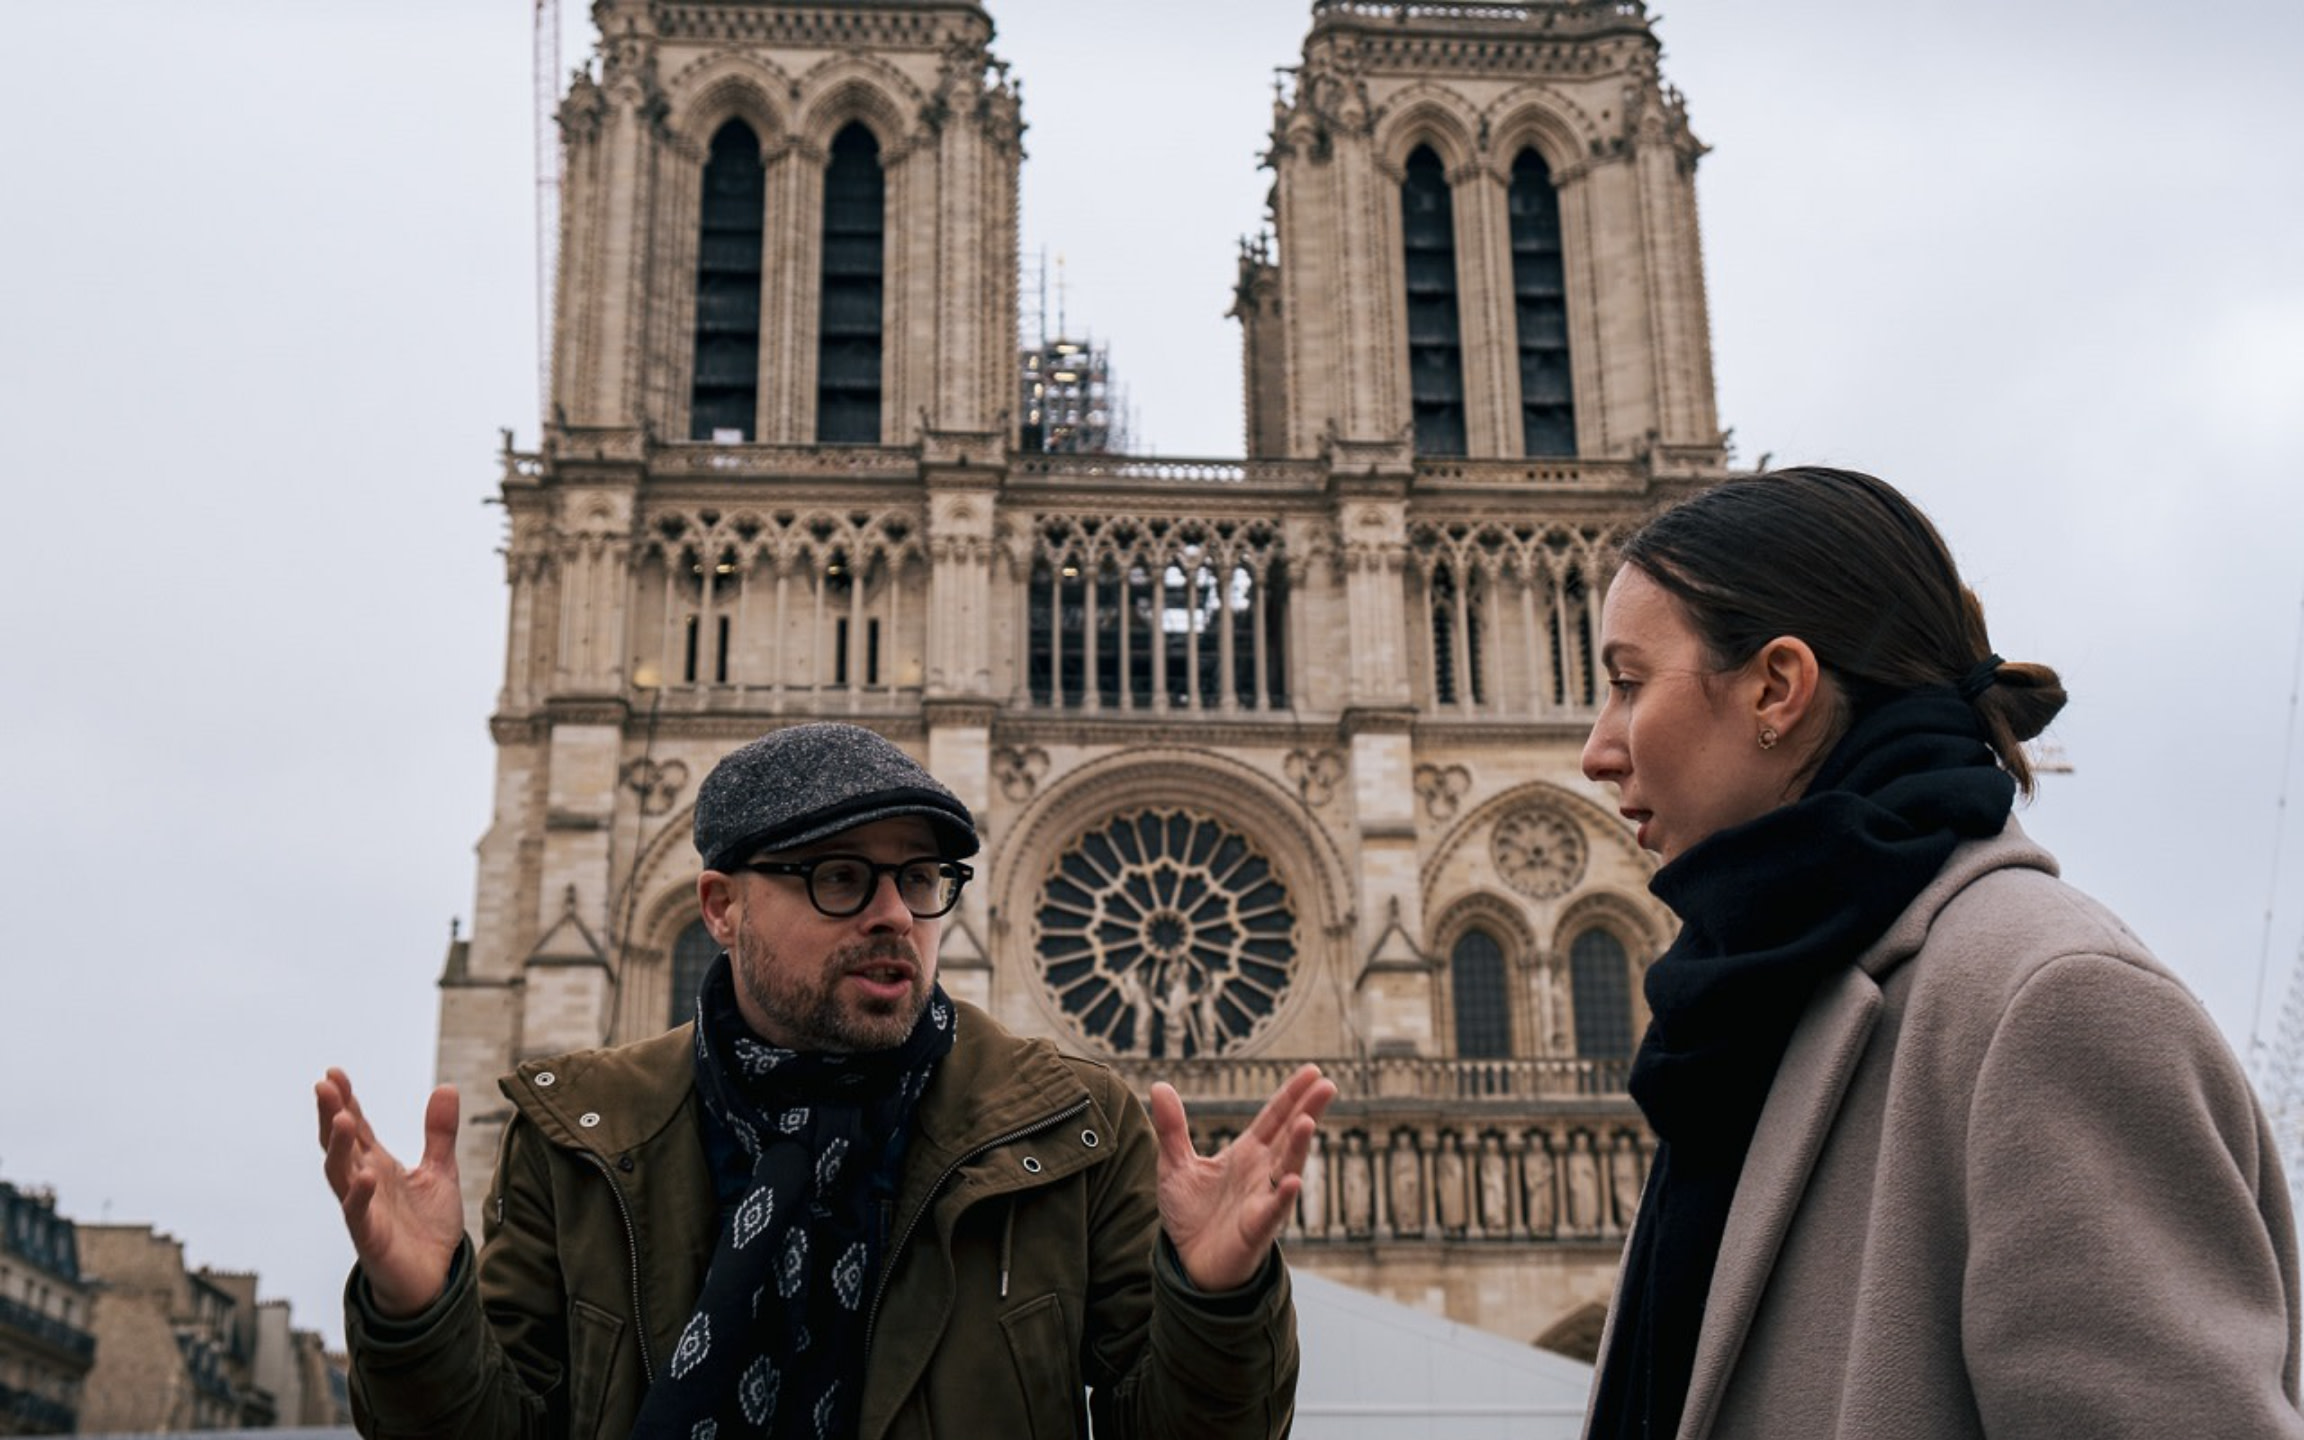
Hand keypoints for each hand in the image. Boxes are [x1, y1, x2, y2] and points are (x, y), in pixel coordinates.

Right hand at [316, 1069, 466, 1318]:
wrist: (434, 1280)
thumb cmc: (427, 1228)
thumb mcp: (441, 1171)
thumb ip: (440, 1132)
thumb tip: (446, 1087)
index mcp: (378, 1165)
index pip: (357, 1128)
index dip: (345, 1101)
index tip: (334, 1073)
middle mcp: (365, 1184)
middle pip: (340, 1145)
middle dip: (331, 1115)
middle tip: (324, 1085)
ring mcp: (364, 1210)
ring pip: (340, 1175)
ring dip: (339, 1148)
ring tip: (341, 1119)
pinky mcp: (370, 1238)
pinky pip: (358, 1215)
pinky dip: (359, 1195)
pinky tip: (366, 1175)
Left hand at [1150, 1063, 1336, 1291]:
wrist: (1191, 1265)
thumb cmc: (1191, 1215)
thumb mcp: (1175, 1165)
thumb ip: (1172, 1127)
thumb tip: (1160, 1085)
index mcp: (1247, 1154)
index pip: (1274, 1118)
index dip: (1292, 1095)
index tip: (1313, 1071)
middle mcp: (1261, 1173)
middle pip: (1288, 1136)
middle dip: (1307, 1110)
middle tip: (1327, 1084)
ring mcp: (1262, 1200)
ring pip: (1285, 1169)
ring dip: (1297, 1147)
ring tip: (1307, 1121)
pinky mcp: (1255, 1229)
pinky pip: (1271, 1212)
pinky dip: (1282, 1197)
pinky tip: (1291, 1181)